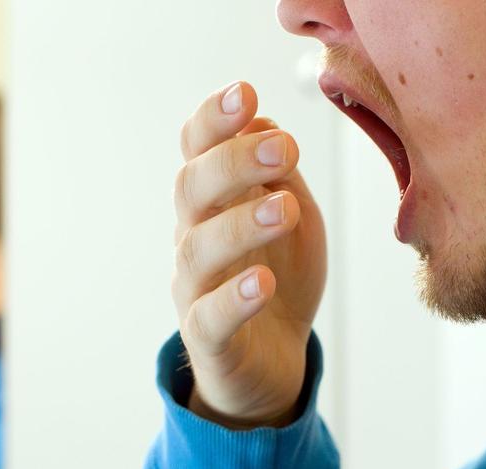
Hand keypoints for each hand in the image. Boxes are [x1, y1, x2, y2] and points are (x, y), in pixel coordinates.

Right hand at [172, 81, 326, 428]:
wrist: (274, 358)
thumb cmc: (280, 276)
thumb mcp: (293, 217)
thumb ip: (280, 176)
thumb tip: (265, 124)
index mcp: (212, 202)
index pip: (196, 151)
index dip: (213, 120)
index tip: (246, 92)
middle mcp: (193, 238)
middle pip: (191, 190)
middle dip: (232, 162)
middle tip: (283, 147)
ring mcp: (195, 289)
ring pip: (198, 251)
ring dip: (241, 224)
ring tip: (286, 209)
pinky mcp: (209, 340)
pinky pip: (210, 318)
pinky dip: (235, 298)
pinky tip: (264, 283)